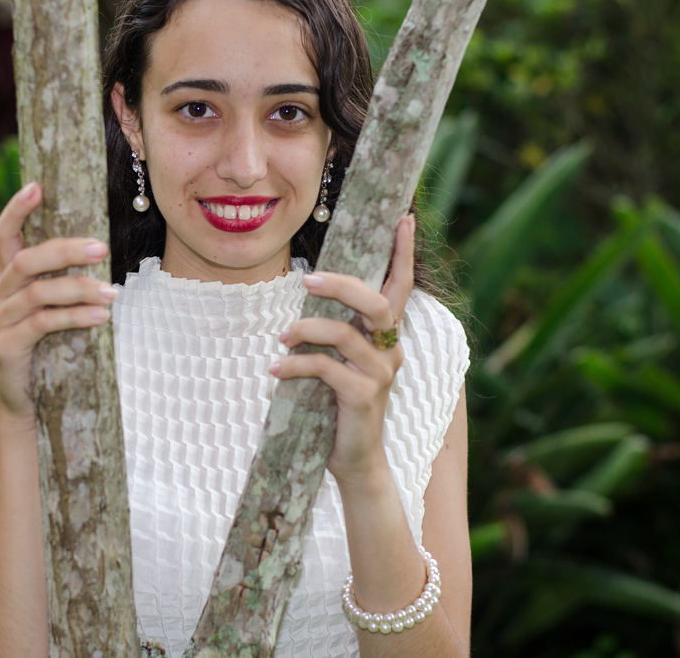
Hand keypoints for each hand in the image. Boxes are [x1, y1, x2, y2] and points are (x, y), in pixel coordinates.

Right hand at [0, 182, 117, 428]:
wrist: (27, 399)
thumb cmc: (50, 344)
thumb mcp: (57, 306)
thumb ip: (66, 278)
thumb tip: (100, 244)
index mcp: (8, 277)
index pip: (3, 235)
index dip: (16, 209)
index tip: (37, 186)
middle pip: (25, 260)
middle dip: (64, 250)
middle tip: (101, 247)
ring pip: (37, 293)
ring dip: (79, 289)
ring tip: (113, 293)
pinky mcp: (7, 347)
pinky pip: (42, 324)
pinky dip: (75, 317)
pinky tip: (101, 317)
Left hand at [268, 215, 415, 485]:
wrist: (354, 461)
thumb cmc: (339, 405)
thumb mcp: (339, 362)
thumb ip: (335, 331)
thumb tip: (308, 291)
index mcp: (386, 337)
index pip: (401, 287)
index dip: (403, 253)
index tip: (405, 218)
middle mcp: (390, 351)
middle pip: (376, 302)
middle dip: (341, 285)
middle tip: (306, 278)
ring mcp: (380, 375)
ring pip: (345, 334)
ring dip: (306, 329)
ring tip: (281, 337)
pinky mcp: (362, 398)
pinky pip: (326, 369)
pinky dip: (295, 365)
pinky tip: (274, 371)